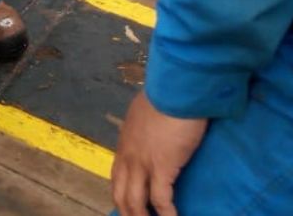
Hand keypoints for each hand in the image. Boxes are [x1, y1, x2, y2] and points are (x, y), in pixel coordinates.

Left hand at [112, 91, 207, 215]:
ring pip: (135, 202)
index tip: (128, 208)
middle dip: (128, 213)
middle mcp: (128, 156)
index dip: (122, 196)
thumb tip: (153, 129)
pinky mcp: (162, 167)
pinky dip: (167, 214)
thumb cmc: (167, 96)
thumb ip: (146, 127)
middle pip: (121, 194)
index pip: (117, 176)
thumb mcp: (146, 112)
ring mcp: (143, 163)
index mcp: (125, 144)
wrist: (175, 89)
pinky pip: (161, 200)